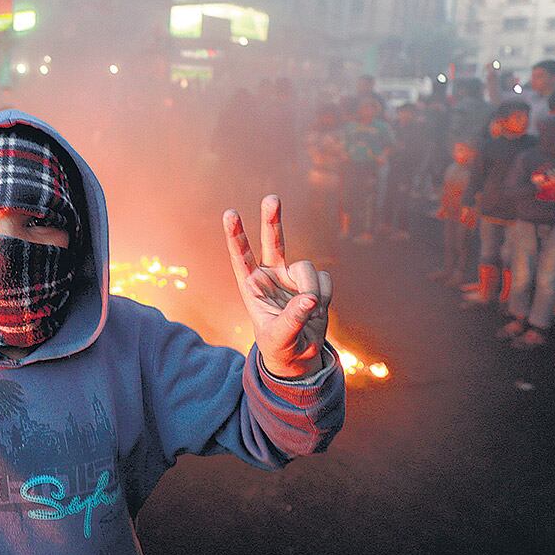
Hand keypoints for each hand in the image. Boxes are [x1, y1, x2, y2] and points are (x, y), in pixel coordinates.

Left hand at [225, 196, 331, 379]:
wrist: (299, 355)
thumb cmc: (279, 347)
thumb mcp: (280, 338)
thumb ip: (292, 319)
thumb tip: (310, 299)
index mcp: (252, 286)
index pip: (241, 257)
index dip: (235, 236)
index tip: (230, 214)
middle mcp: (271, 276)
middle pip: (272, 242)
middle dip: (272, 220)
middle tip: (271, 198)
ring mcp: (292, 277)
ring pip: (306, 268)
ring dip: (311, 290)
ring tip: (310, 311)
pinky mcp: (313, 282)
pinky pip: (325, 281)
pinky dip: (325, 297)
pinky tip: (317, 311)